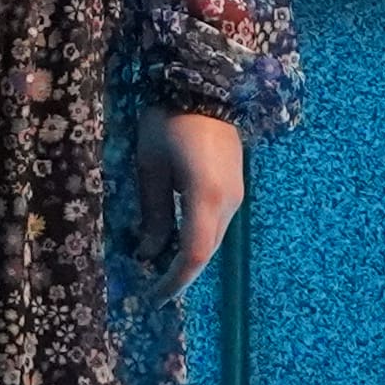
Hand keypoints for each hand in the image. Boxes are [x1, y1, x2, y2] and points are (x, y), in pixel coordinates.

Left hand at [127, 106, 242, 281]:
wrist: (205, 86)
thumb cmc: (169, 121)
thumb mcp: (151, 166)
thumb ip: (154, 212)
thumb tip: (149, 252)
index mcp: (206, 197)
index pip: (194, 254)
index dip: (174, 281)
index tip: (152, 298)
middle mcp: (228, 202)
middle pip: (207, 251)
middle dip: (180, 275)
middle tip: (152, 291)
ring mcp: (236, 196)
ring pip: (213, 239)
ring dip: (189, 258)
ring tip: (161, 271)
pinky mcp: (235, 188)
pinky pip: (216, 224)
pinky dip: (196, 240)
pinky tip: (177, 244)